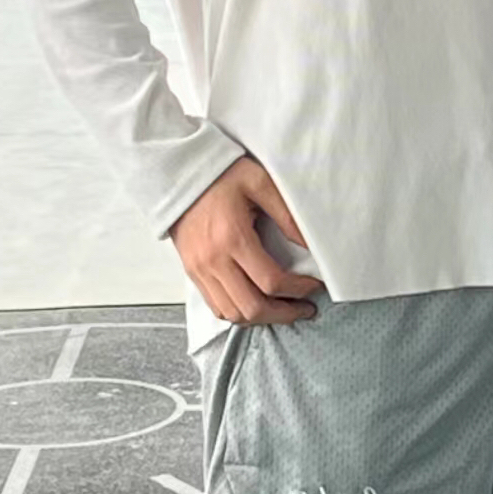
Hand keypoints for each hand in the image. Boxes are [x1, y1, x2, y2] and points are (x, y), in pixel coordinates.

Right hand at [169, 156, 324, 324]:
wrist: (178, 175)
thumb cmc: (221, 176)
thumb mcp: (260, 183)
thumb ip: (287, 214)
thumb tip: (310, 245)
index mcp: (233, 238)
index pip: (270, 281)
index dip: (298, 290)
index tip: (314, 286)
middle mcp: (214, 260)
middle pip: (252, 308)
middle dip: (284, 314)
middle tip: (304, 308)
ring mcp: (199, 270)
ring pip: (233, 314)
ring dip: (262, 318)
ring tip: (283, 309)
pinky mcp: (192, 272)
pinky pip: (216, 307)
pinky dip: (239, 313)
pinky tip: (257, 304)